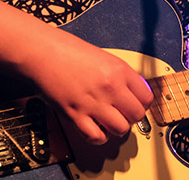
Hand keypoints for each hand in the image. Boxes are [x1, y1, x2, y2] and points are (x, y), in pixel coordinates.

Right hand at [22, 32, 152, 144]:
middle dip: (132, 117)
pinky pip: (96, 137)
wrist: (42, 53)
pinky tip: (96, 128)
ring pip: (121, 129)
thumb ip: (120, 75)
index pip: (147, 97)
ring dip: (117, 128)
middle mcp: (110, 87)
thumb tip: (132, 91)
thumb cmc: (68, 51)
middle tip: (123, 113)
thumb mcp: (104, 57)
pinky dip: (99, 136)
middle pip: (137, 115)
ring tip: (109, 121)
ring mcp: (93, 103)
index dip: (143, 103)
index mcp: (119, 70)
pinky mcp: (75, 115)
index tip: (137, 104)